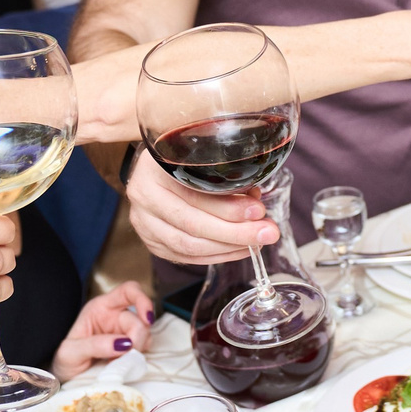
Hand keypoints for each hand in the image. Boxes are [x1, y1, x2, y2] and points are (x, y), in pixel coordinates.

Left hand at [53, 280, 158, 380]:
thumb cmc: (65, 359)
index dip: (142, 299)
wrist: (66, 376)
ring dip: (137, 349)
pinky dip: (138, 357)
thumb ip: (94, 345)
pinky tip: (123, 363)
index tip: (147, 319)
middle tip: (126, 356)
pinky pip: (145, 348)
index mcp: (100, 308)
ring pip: (145, 334)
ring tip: (118, 362)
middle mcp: (115, 316)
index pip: (128, 291)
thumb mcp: (71, 352)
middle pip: (138, 320)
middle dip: (137, 338)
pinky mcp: (130, 347)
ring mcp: (124, 332)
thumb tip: (123, 343)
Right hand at [125, 150, 275, 265]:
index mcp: (154, 170)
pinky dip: (216, 256)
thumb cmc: (184, 157)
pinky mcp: (152, 242)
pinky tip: (237, 250)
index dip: (228, 208)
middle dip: (235, 233)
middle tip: (266, 233)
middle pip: (191, 225)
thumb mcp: (201, 155)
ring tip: (256, 243)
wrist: (156, 166)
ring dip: (228, 248)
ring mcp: (144, 224)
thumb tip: (254, 202)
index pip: (193, 196)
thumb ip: (225, 176)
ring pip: (188, 246)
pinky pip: (186, 256)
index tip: (259, 211)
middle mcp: (144, 198)